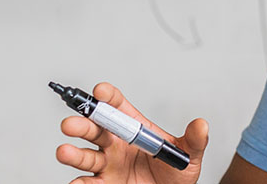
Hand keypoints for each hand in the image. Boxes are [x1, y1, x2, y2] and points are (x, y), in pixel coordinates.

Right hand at [56, 82, 208, 183]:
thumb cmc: (176, 172)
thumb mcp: (189, 155)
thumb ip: (194, 140)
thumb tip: (202, 124)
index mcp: (135, 129)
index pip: (117, 106)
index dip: (107, 96)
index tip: (100, 91)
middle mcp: (116, 143)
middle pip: (94, 128)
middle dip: (81, 124)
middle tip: (71, 124)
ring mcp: (107, 164)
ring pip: (85, 155)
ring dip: (72, 153)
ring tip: (64, 152)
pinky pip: (87, 183)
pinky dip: (79, 183)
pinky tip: (77, 183)